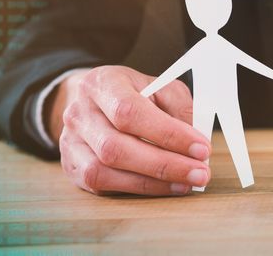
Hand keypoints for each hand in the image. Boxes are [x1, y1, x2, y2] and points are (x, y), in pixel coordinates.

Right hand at [50, 65, 211, 195]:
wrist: (93, 100)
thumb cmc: (134, 93)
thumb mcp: (161, 87)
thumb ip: (181, 107)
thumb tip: (196, 140)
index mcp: (103, 83)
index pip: (130, 112)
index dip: (168, 134)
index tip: (201, 148)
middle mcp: (80, 113)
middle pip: (115, 147)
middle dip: (164, 164)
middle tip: (200, 172)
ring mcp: (71, 141)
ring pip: (106, 170)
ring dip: (153, 182)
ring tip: (187, 182)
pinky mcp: (73, 166)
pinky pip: (103, 184)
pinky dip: (139, 188)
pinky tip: (165, 186)